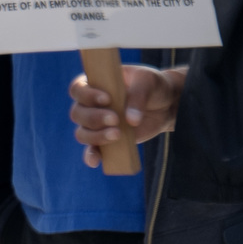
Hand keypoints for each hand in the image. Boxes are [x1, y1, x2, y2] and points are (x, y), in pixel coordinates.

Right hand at [67, 63, 181, 158]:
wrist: (165, 104)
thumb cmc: (152, 86)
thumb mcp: (148, 83)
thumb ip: (138, 97)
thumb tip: (131, 121)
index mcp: (94, 84)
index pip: (78, 89)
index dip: (87, 95)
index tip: (107, 99)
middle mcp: (90, 105)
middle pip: (77, 113)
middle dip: (93, 118)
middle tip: (115, 119)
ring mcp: (96, 124)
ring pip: (82, 133)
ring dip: (95, 136)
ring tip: (117, 134)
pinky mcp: (106, 141)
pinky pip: (92, 150)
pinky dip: (91, 156)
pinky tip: (96, 161)